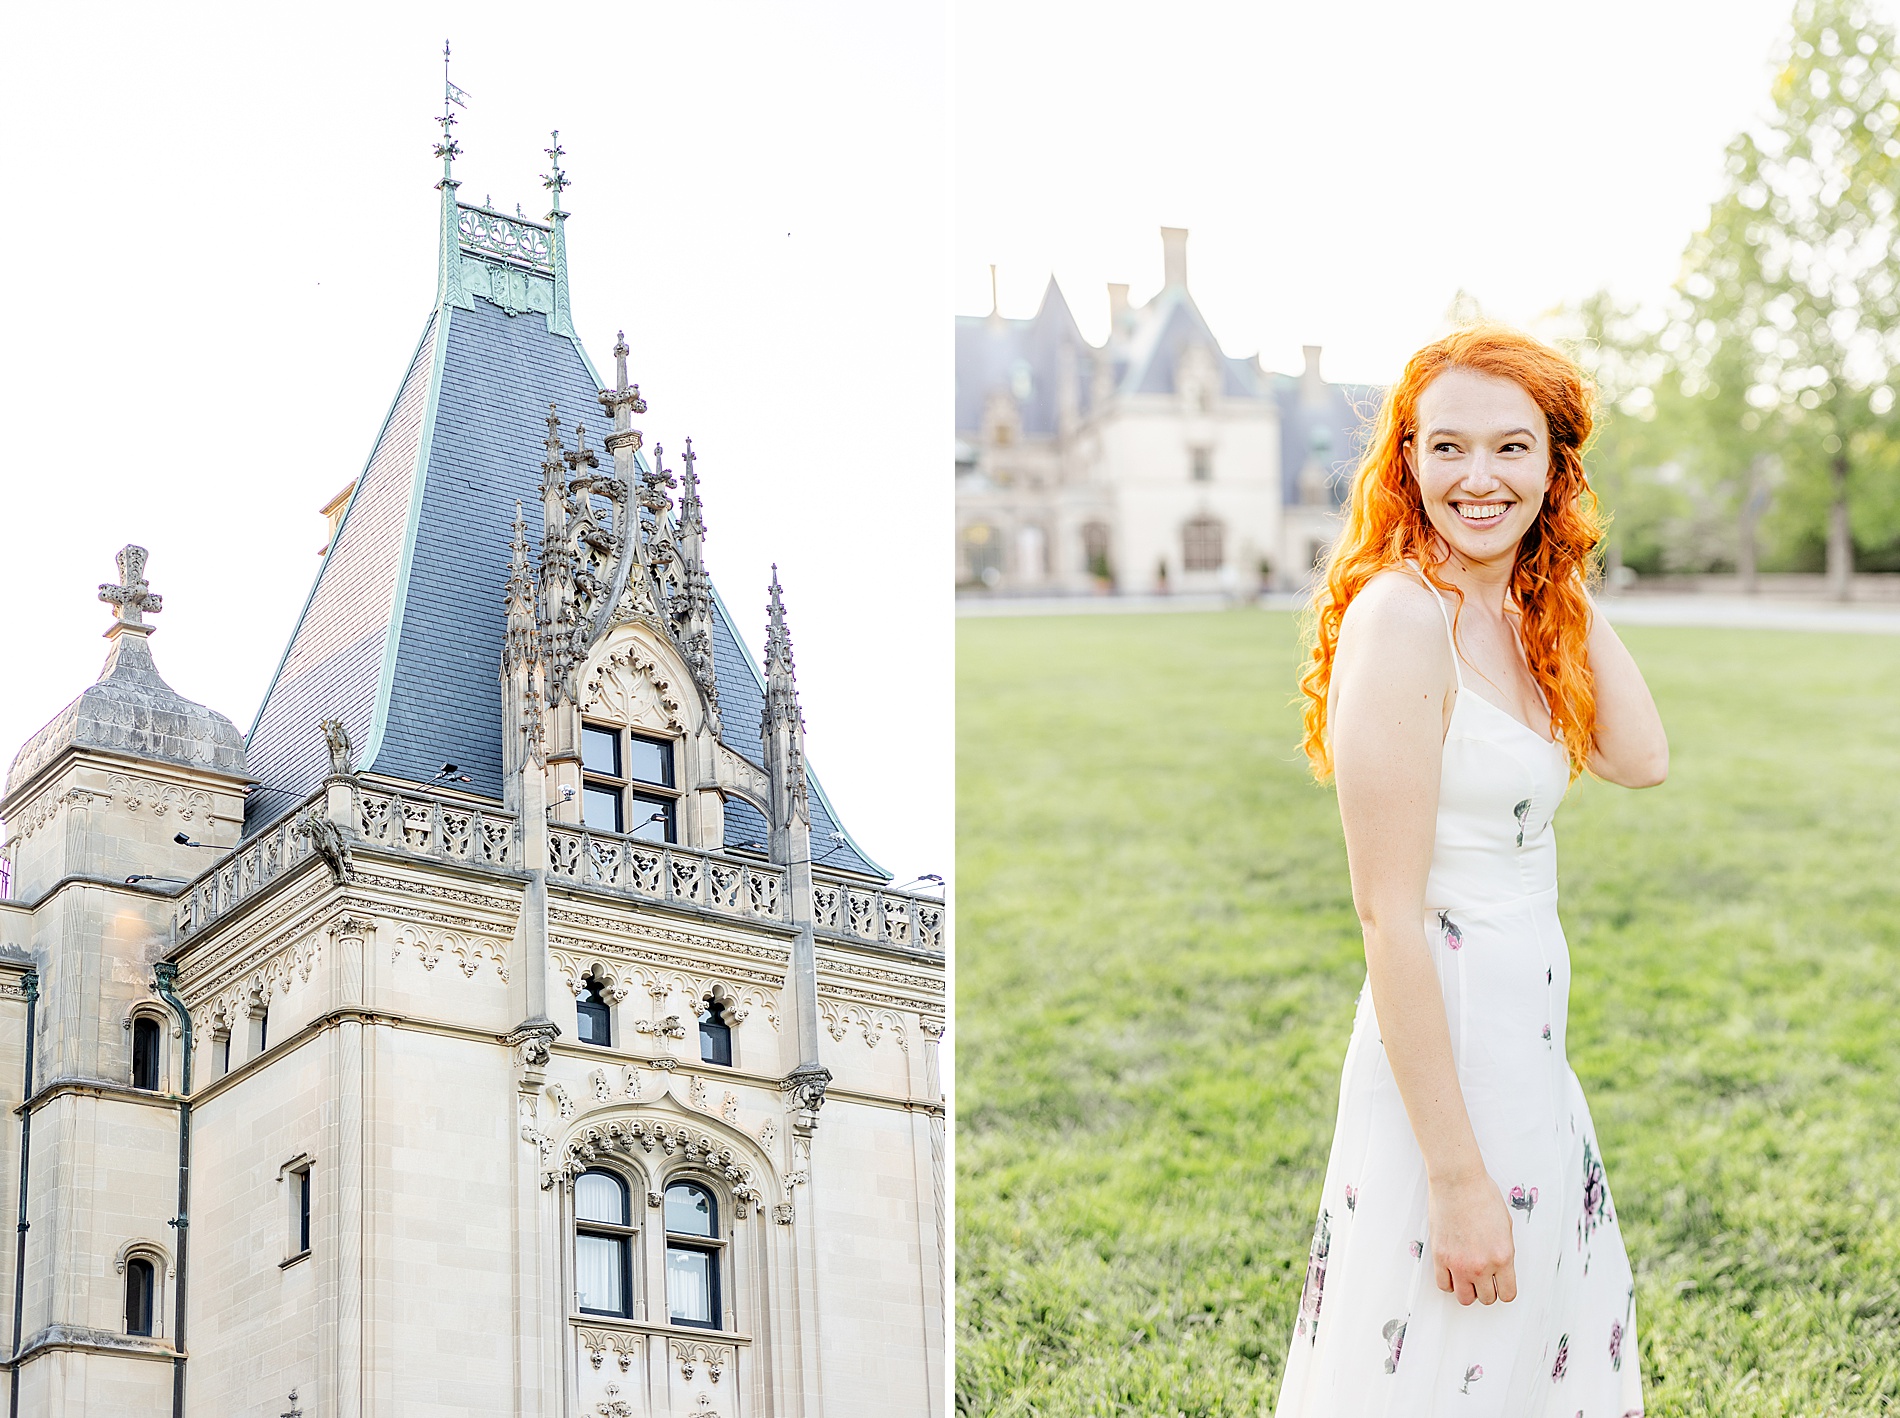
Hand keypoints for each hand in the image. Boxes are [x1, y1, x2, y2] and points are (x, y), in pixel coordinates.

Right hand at [1428, 1170, 1516, 1305]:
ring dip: (1467, 1290)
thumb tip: (1499, 1266)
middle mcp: (1482, 1265)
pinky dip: (1449, 1283)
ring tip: (1467, 1278)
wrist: (1458, 1181)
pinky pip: (1443, 1285)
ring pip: (1465, 1298)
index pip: (1507, 1293)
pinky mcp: (1440, 1256)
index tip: (1499, 1284)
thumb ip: (1504, 1251)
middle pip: (1487, 1298)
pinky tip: (1452, 1272)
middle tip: (1482, 1278)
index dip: (1503, 1290)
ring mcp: (1459, 1263)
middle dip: (1486, 1290)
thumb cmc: (1482, 1195)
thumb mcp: (1506, 1226)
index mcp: (1503, 1257)